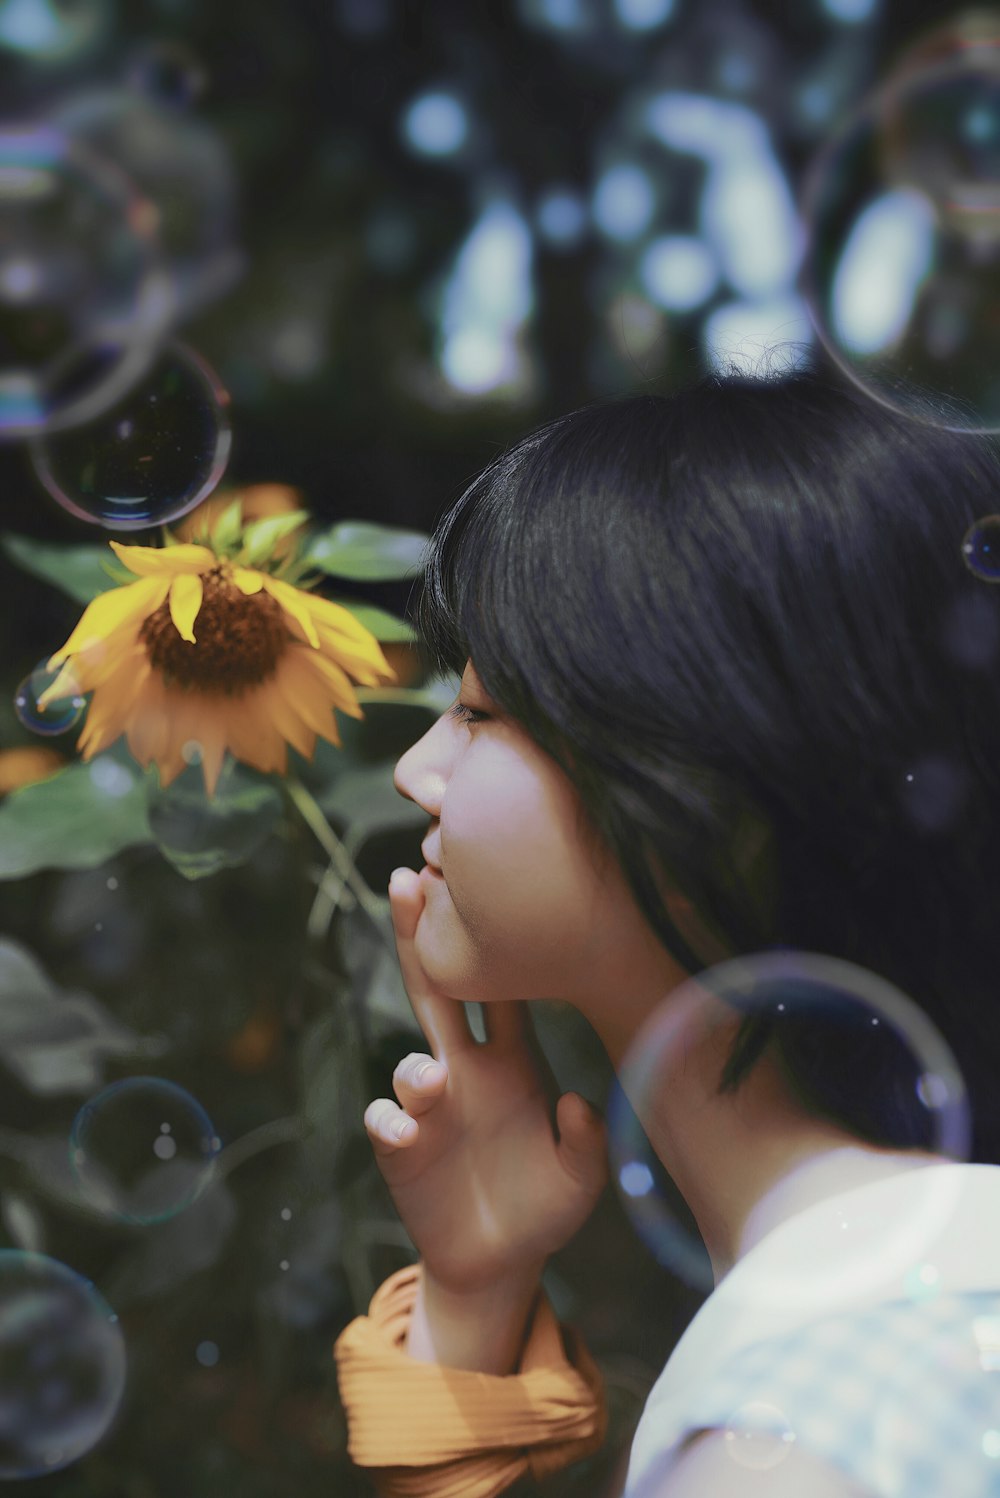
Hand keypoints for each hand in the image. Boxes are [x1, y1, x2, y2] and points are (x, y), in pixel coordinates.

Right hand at [363, 867, 608, 1295]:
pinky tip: (406, 1130)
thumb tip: (575, 1103)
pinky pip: (386, 1121)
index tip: (476, 885)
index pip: (495, 985)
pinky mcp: (403, 1151)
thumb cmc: (544, 1204)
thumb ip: (586, 1141)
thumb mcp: (583, 1175)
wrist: (503, 1260)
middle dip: (418, 937)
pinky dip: (392, 1120)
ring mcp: (432, 1108)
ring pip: (411, 1062)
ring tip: (433, 1082)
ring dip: (417, 1067)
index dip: (487, 939)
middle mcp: (467, 1071)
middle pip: (436, 991)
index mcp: (512, 1059)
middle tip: (405, 882)